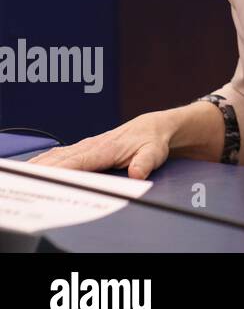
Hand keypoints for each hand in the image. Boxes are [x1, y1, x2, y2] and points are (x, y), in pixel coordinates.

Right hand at [26, 110, 175, 179]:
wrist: (153, 128)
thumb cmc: (152, 141)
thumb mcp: (154, 153)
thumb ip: (145, 163)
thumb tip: (137, 173)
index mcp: (106, 149)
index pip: (79, 161)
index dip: (62, 169)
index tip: (46, 177)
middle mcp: (92, 146)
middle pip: (62, 158)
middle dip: (43, 169)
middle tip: (27, 180)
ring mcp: (86, 146)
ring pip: (58, 155)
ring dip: (40, 164)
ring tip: (23, 175)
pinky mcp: (84, 148)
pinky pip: (60, 154)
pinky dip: (45, 160)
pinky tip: (34, 167)